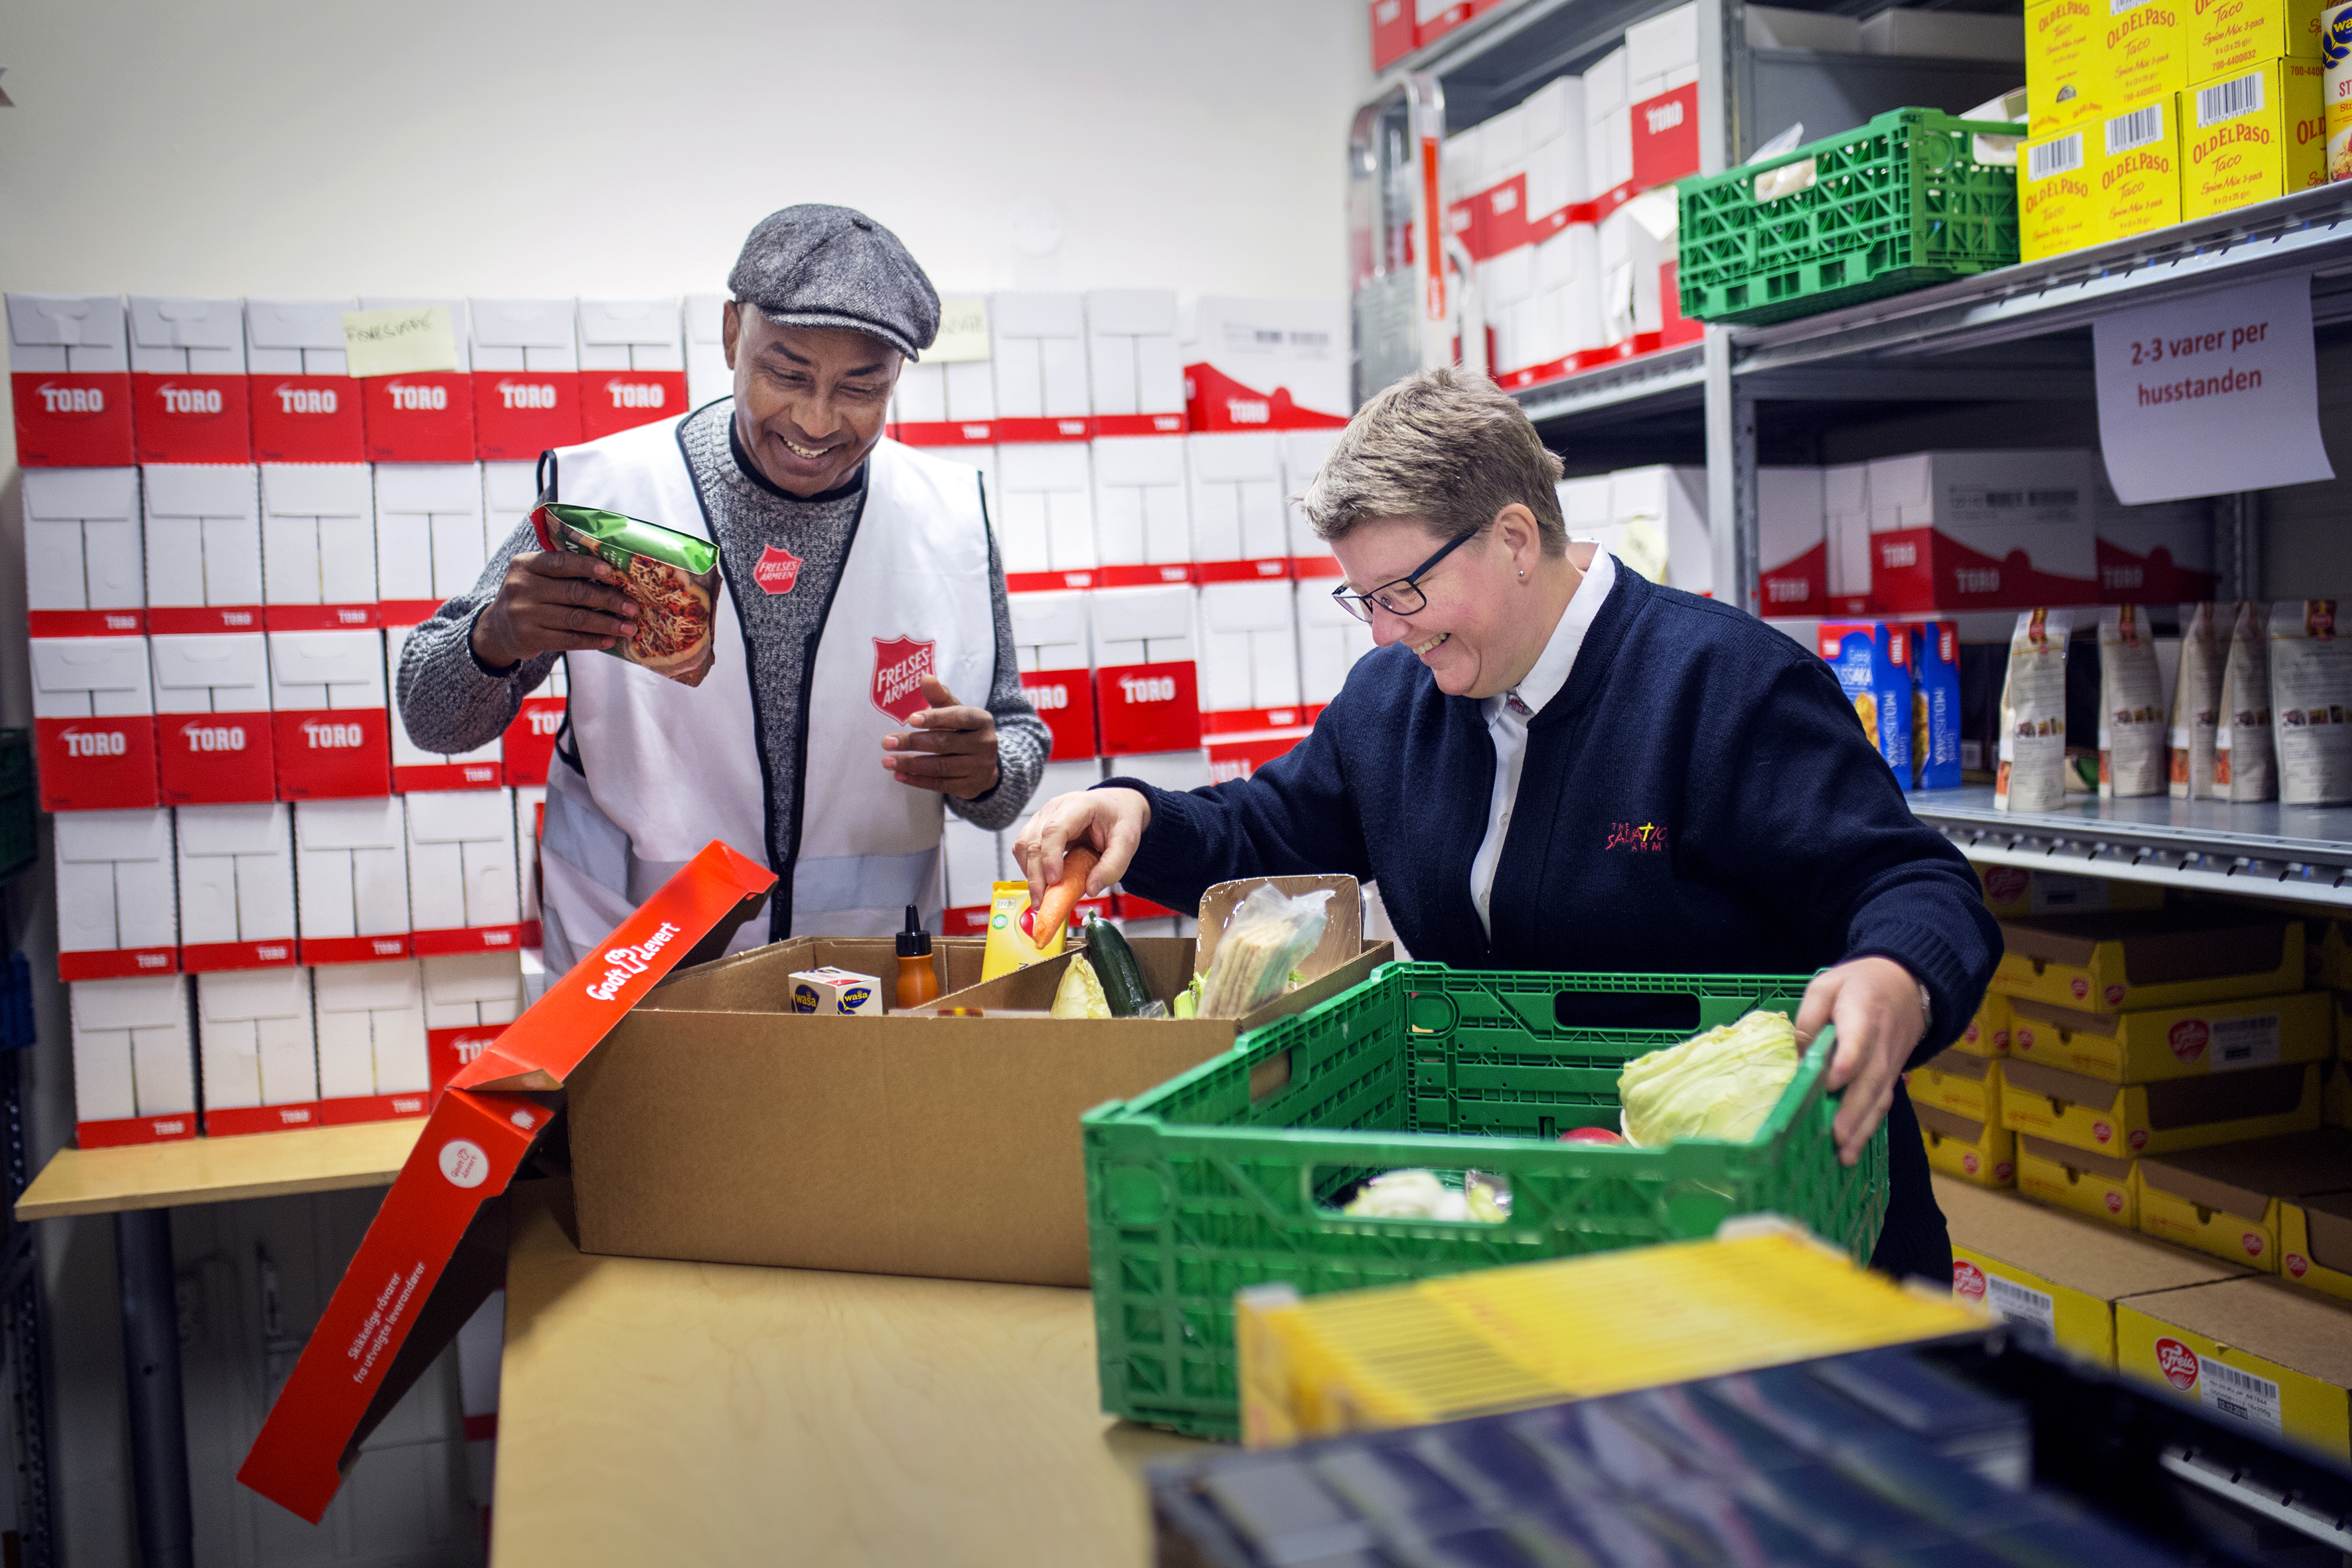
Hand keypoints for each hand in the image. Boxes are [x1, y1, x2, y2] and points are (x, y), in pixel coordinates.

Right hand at [471, 550, 638, 666]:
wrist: (497, 628)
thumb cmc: (530, 595)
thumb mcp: (535, 575)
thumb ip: (563, 570)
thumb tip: (614, 574)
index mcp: (525, 564)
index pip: (561, 563)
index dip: (588, 567)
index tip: (613, 573)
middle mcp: (521, 587)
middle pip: (574, 592)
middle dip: (608, 599)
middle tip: (633, 606)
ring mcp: (524, 614)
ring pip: (575, 618)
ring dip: (607, 623)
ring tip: (629, 627)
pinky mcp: (530, 638)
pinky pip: (568, 639)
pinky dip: (592, 640)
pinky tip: (610, 640)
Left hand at [880, 676, 999, 799]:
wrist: (983, 763)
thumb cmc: (963, 730)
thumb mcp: (955, 711)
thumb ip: (939, 696)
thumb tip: (925, 678)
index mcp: (982, 720)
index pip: (958, 717)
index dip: (935, 718)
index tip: (910, 719)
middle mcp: (985, 744)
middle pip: (944, 743)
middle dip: (912, 743)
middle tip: (887, 742)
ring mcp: (979, 767)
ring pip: (940, 766)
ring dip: (911, 764)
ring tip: (888, 761)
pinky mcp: (970, 786)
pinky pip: (940, 784)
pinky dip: (918, 780)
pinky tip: (900, 775)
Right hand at [1013, 787, 1150, 908]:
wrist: (1115, 807)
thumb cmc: (1119, 819)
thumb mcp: (1128, 841)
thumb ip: (1113, 866)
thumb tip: (1091, 889)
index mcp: (1078, 805)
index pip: (1054, 829)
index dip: (1051, 856)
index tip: (1055, 881)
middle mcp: (1054, 808)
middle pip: (1033, 841)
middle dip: (1036, 875)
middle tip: (1042, 902)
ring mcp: (1043, 817)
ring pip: (1023, 846)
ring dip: (1029, 874)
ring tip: (1041, 897)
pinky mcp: (1037, 829)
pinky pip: (1024, 850)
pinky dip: (1029, 869)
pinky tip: (1041, 883)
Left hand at [1795, 956, 1927, 1166]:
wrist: (1907, 983)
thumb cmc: (1857, 985)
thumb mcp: (1826, 986)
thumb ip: (1809, 1018)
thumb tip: (1797, 1058)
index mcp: (1862, 1014)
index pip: (1858, 1040)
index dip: (1847, 1062)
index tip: (1832, 1084)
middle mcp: (1881, 1043)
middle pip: (1870, 1079)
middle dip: (1853, 1111)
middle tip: (1835, 1137)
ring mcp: (1891, 1061)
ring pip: (1879, 1097)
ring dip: (1863, 1127)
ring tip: (1844, 1154)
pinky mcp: (1893, 1073)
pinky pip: (1883, 1100)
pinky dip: (1871, 1125)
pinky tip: (1856, 1145)